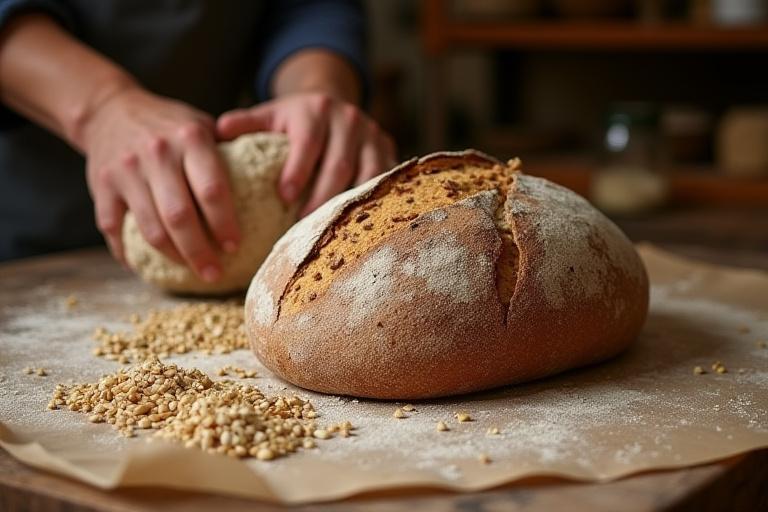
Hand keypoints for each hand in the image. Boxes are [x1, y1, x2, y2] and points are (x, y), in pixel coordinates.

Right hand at [82, 87, 239, 280]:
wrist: (109, 108)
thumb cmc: (168, 124)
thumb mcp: (199, 125)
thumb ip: (224, 153)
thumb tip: (269, 190)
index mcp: (190, 138)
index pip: (212, 190)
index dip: (225, 223)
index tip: (236, 246)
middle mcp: (157, 153)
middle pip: (180, 216)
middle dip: (200, 251)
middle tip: (215, 273)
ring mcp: (126, 170)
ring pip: (151, 228)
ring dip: (173, 256)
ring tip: (191, 270)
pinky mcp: (102, 185)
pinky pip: (114, 228)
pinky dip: (128, 253)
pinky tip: (145, 266)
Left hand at [216, 92, 395, 215]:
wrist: (334, 104)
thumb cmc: (294, 120)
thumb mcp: (270, 115)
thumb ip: (246, 123)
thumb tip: (217, 131)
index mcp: (315, 109)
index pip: (307, 142)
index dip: (298, 170)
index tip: (284, 197)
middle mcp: (347, 118)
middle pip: (339, 163)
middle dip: (322, 196)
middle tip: (305, 224)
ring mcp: (372, 134)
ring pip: (367, 174)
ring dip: (350, 203)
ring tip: (332, 229)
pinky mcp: (388, 149)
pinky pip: (386, 180)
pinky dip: (374, 201)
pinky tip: (359, 223)